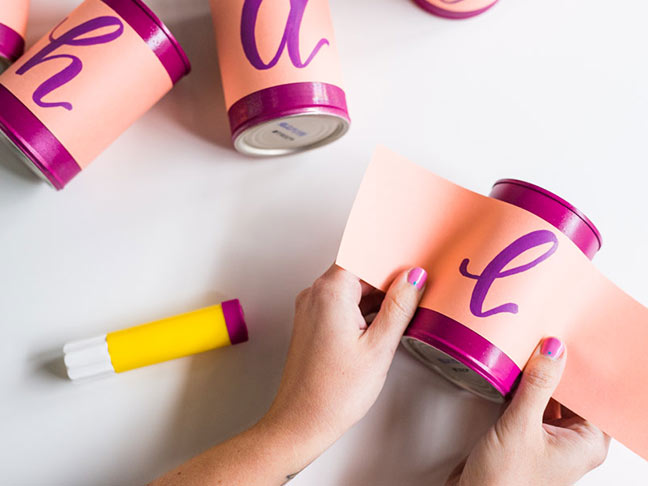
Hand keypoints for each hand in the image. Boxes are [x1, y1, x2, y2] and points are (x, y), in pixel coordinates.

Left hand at [151, 264, 426, 484]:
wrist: (301, 422)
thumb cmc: (334, 392)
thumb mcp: (379, 347)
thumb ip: (399, 306)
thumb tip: (414, 276)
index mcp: (330, 291)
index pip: (363, 253)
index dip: (391, 254)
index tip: (414, 256)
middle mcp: (316, 294)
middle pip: (358, 269)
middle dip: (388, 276)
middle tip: (418, 285)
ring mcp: (312, 308)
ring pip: (351, 287)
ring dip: (377, 294)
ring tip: (406, 307)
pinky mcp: (313, 323)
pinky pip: (342, 303)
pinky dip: (364, 308)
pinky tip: (384, 322)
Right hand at [446, 338, 609, 485]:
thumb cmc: (503, 481)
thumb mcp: (521, 427)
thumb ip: (538, 386)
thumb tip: (553, 350)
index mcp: (587, 443)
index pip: (595, 395)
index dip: (584, 368)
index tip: (570, 340)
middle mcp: (571, 440)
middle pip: (573, 393)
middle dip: (560, 368)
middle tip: (548, 337)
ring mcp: (548, 437)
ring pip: (551, 396)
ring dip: (541, 376)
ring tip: (532, 347)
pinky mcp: (526, 434)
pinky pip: (532, 402)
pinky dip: (525, 386)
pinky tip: (516, 370)